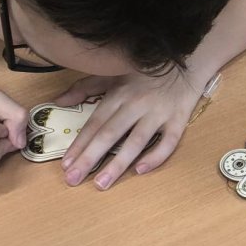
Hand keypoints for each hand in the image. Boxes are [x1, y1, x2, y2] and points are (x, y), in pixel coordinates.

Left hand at [58, 69, 206, 188]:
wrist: (187, 61)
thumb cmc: (146, 71)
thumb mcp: (113, 73)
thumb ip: (85, 87)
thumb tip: (58, 101)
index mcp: (119, 93)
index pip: (95, 123)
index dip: (79, 144)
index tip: (65, 164)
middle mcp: (136, 104)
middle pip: (110, 134)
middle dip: (90, 157)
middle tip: (73, 179)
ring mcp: (158, 113)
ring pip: (136, 141)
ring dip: (118, 164)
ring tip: (101, 184)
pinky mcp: (178, 120)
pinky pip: (168, 142)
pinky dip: (156, 156)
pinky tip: (140, 170)